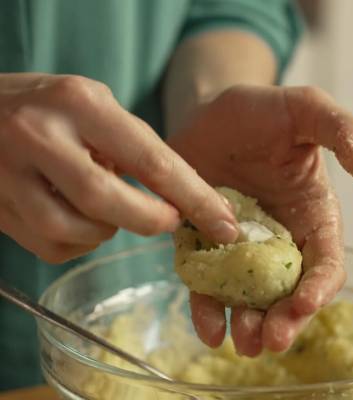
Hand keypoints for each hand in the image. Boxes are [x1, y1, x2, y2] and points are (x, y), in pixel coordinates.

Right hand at [0, 73, 237, 262]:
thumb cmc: (50, 107)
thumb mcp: (96, 106)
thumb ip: (135, 148)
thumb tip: (181, 198)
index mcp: (80, 104)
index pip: (151, 160)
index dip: (194, 198)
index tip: (223, 224)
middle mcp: (41, 137)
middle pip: (109, 202)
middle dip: (151, 220)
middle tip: (168, 221)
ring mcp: (10, 175)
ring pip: (79, 231)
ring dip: (108, 230)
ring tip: (108, 208)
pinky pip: (54, 247)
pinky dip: (80, 242)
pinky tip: (78, 218)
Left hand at [168, 85, 352, 354]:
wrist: (206, 116)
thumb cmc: (258, 112)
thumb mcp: (304, 108)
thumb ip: (341, 130)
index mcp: (309, 215)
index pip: (325, 262)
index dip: (319, 288)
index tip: (302, 305)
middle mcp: (276, 239)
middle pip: (287, 291)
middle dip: (282, 320)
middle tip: (268, 340)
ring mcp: (237, 247)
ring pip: (248, 297)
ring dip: (247, 324)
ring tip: (241, 341)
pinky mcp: (201, 245)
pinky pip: (206, 283)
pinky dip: (207, 309)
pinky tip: (208, 328)